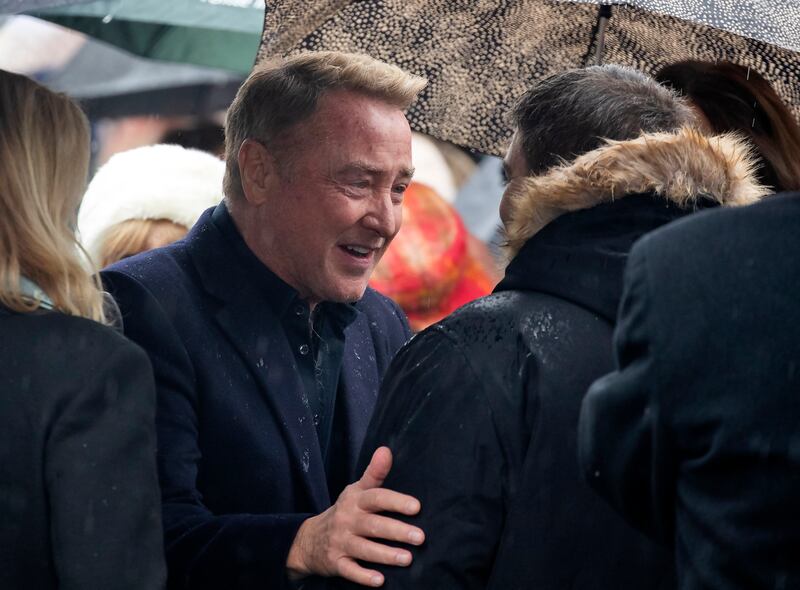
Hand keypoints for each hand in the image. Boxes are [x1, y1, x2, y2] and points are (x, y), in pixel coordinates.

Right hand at [286, 446, 424, 586]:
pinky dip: (363, 576)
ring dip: (386, 555)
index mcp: (355, 501)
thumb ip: (374, 473)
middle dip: (397, 531)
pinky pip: (349, 571)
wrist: (309, 539)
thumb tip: (386, 450)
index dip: (396, 501)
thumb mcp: (356, 490)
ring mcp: (340, 542)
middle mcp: (347, 521)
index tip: (416, 507)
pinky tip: (380, 580)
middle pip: (374, 525)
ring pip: (364, 549)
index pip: (376, 498)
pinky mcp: (336, 562)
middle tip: (420, 537)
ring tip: (408, 559)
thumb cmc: (344, 512)